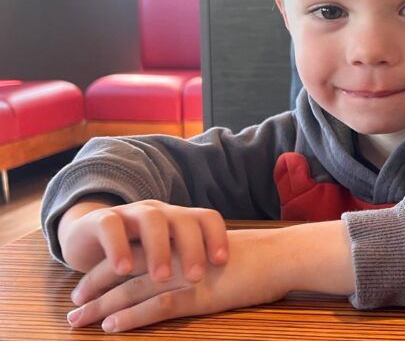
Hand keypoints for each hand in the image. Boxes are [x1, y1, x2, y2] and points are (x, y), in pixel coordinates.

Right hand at [58, 199, 228, 284]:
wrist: (86, 235)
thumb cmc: (135, 250)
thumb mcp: (165, 255)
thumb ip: (187, 261)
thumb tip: (229, 280)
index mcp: (178, 218)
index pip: (207, 218)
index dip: (217, 237)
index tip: (222, 262)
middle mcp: (159, 212)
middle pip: (183, 220)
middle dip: (192, 248)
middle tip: (195, 277)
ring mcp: (130, 213)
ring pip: (151, 221)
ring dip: (159, 250)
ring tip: (161, 278)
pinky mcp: (101, 220)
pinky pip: (111, 227)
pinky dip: (118, 247)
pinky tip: (123, 269)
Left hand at [65, 229, 289, 332]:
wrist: (282, 255)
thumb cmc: (259, 256)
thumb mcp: (220, 251)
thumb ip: (197, 257)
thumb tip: (185, 268)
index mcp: (181, 244)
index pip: (133, 254)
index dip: (106, 270)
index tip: (86, 286)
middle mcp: (176, 257)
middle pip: (123, 272)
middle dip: (94, 290)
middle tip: (72, 308)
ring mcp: (185, 276)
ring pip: (132, 291)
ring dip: (101, 308)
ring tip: (79, 322)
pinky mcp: (198, 295)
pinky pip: (157, 307)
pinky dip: (131, 318)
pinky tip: (112, 327)